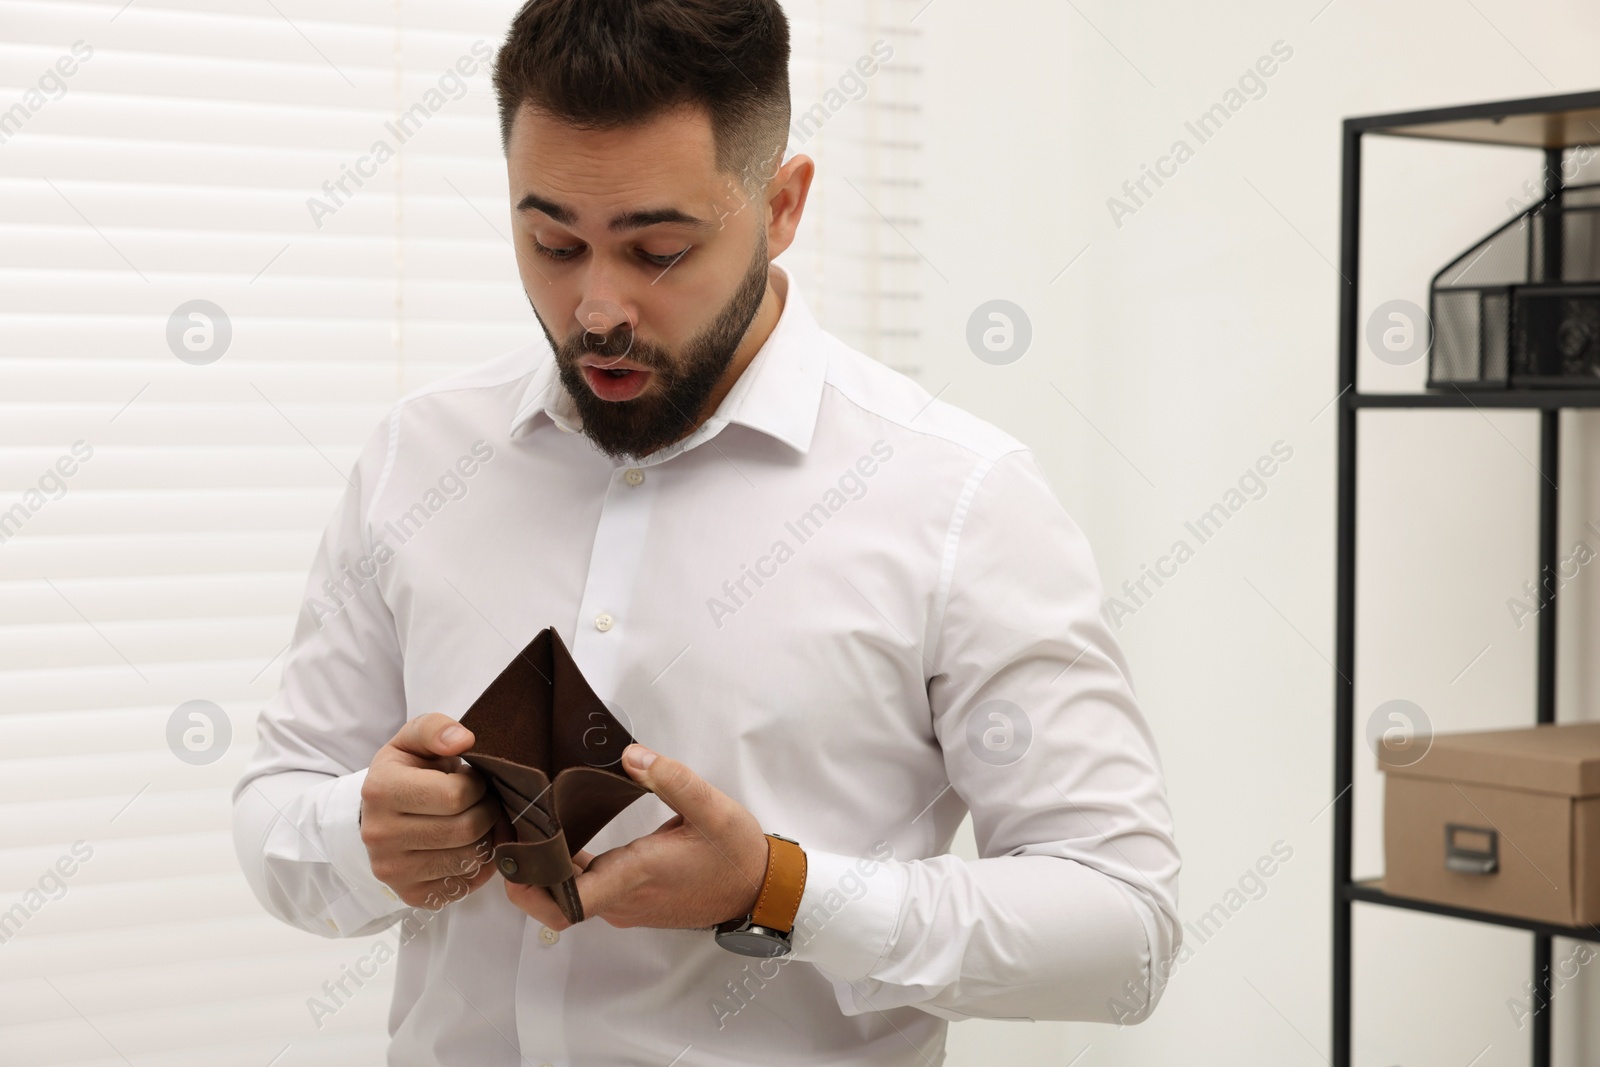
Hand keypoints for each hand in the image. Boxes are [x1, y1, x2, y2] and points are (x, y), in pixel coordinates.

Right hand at [359, 713, 511, 909]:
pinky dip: (478, 866)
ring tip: (476, 820)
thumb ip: (436, 729)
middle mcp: (381, 835)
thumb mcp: (413, 740)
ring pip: (470, 859)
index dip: (476, 786)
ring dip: (486, 838)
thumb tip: (463, 740)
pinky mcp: (410, 895)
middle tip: (482, 801)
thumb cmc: (405, 773)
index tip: (470, 780)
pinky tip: (467, 846)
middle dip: (487, 811)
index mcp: (381, 790)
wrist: (379, 816)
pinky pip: (465, 884)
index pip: (455, 795)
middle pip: (466, 829)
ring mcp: (393, 871)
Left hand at [502, 744, 769, 931]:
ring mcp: (626, 904)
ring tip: (527, 829)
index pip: (571, 901)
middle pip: (558, 902)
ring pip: (570, 898)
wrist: (758, 890)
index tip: (511, 857)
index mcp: (637, 875)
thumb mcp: (711, 808)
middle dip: (526, 874)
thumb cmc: (735, 854)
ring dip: (545, 872)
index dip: (533, 886)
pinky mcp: (630, 900)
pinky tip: (561, 840)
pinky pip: (587, 892)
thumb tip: (630, 755)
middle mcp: (624, 898)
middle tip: (506, 834)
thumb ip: (671, 778)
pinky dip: (566, 872)